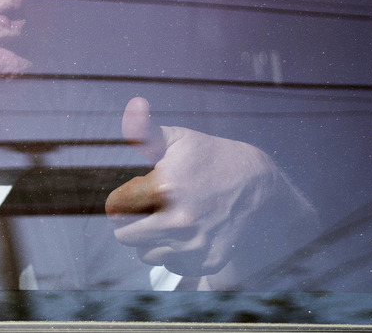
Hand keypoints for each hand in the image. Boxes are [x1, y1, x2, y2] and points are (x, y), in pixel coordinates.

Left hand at [105, 97, 315, 282]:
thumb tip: (133, 104)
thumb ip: (144, 129)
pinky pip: (172, 266)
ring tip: (170, 219)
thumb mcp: (177, 139)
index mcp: (164, 188)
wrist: (256, 184)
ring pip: (146, 255)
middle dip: (131, 222)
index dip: (122, 201)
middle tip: (150, 209)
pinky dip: (174, 253)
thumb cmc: (209, 157)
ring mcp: (194, 245)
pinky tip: (187, 233)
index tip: (137, 193)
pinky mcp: (207, 261)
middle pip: (126, 237)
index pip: (115, 210)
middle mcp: (178, 222)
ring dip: (151, 240)